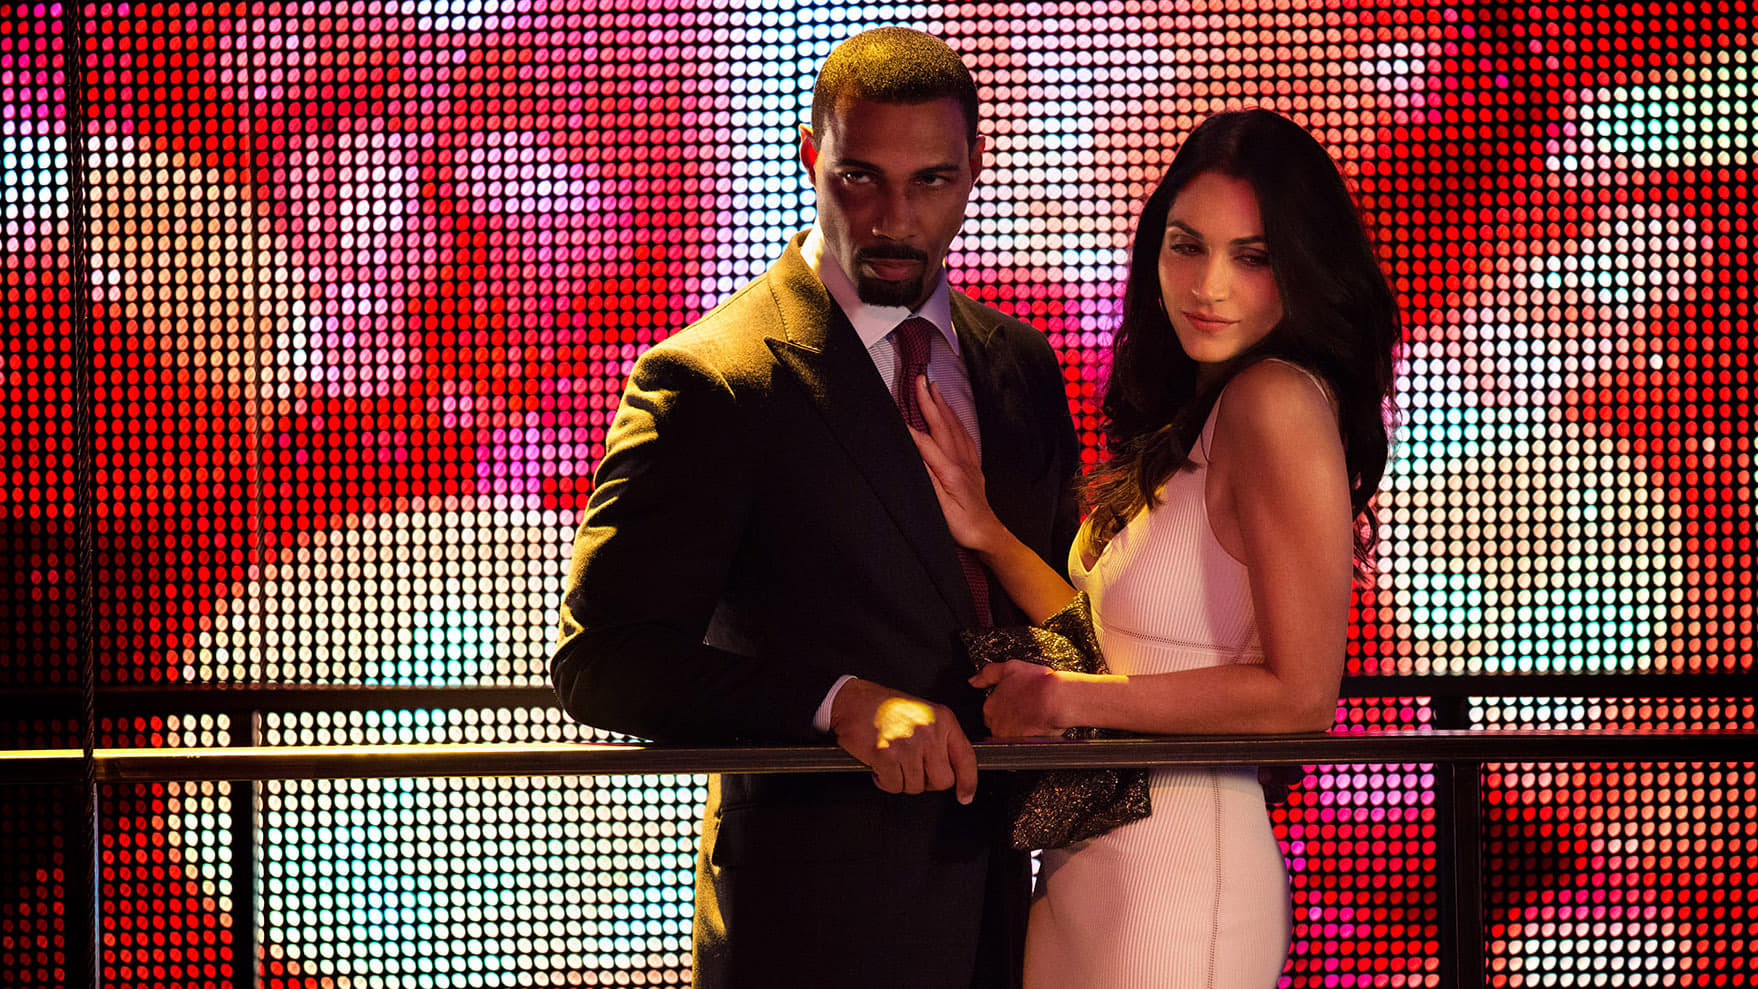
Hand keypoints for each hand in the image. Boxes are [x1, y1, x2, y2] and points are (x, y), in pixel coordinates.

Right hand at [829, 677, 977, 803]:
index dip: (968, 783)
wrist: (853, 700)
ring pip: (917, 786)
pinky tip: (880, 767)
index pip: (966, 758)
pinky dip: (886, 782)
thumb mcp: (924, 715)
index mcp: (943, 720)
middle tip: (913, 770)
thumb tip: (952, 770)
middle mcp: (929, 732)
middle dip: (927, 782)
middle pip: (942, 780)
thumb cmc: (885, 707)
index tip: (965, 796)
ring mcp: (908, 745)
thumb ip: (941, 739)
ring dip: (903, 781)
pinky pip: (894, 785)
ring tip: (893, 763)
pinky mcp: (886, 755)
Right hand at [908, 376, 1005, 553]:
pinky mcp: (973, 467)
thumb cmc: (962, 526)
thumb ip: (927, 477)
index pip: (924, 441)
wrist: (988, 536)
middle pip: (942, 424)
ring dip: (943, 405)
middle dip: (929, 400)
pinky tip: (953, 415)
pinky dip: (956, 420)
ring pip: (954, 426)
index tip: (892, 408)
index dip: (907, 426)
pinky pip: (965, 436)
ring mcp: (969, 462)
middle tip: (920, 379)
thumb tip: (914, 452)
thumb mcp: (940, 507)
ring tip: (935, 388)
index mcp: (950, 470)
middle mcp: (960, 461)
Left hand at [967, 660, 1066, 737]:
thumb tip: (973, 681)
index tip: (1015, 703)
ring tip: (1033, 718)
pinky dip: (1028, 737)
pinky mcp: (1021, 745)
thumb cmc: (1038, 683)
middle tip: (1025, 710)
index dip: (1004, 707)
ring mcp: (1007, 736)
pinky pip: (1021, 744)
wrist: (1057, 700)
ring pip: (1009, 735)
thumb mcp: (1009, 668)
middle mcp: (995, 723)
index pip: (990, 712)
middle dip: (1009, 720)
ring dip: (1018, 729)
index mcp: (990, 706)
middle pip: (998, 725)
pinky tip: (1037, 727)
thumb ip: (988, 674)